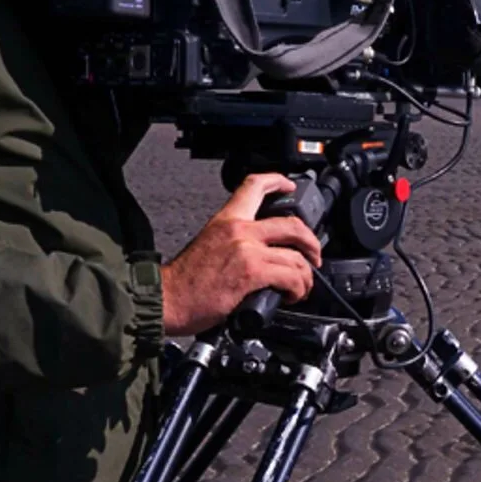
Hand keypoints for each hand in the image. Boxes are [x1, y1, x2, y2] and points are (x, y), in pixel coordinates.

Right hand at [161, 174, 323, 335]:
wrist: (167, 300)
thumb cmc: (184, 281)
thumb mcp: (208, 245)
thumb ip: (235, 241)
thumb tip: (261, 253)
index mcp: (226, 221)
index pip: (253, 186)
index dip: (277, 181)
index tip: (290, 187)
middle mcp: (239, 230)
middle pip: (291, 223)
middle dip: (311, 241)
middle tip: (314, 255)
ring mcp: (247, 250)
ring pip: (296, 256)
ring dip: (306, 275)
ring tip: (301, 288)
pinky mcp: (252, 272)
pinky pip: (291, 276)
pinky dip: (298, 288)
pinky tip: (292, 296)